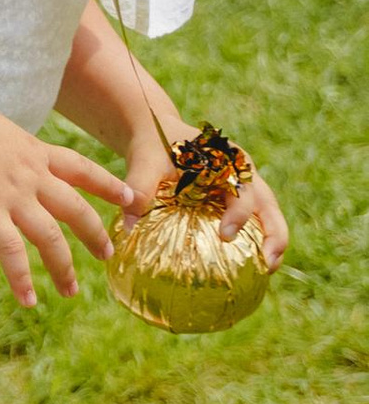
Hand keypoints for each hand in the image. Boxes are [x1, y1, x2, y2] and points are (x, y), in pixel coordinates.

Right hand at [0, 96, 132, 307]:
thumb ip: (10, 154)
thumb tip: (6, 165)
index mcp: (35, 152)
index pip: (83, 169)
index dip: (110, 185)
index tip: (131, 199)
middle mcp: (32, 174)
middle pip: (77, 209)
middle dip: (95, 235)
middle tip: (108, 255)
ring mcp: (12, 194)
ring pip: (51, 237)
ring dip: (64, 267)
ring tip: (71, 290)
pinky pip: (12, 251)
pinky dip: (22, 278)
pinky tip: (28, 300)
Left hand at [124, 124, 289, 269]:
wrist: (157, 133)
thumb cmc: (153, 147)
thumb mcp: (145, 161)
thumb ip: (139, 188)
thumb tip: (129, 226)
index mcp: (226, 159)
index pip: (241, 188)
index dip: (238, 213)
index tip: (226, 235)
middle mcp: (242, 172)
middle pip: (268, 204)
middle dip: (274, 234)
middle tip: (268, 263)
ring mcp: (243, 185)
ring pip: (268, 213)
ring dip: (272, 240)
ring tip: (268, 270)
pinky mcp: (236, 199)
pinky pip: (253, 220)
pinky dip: (256, 240)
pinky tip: (249, 268)